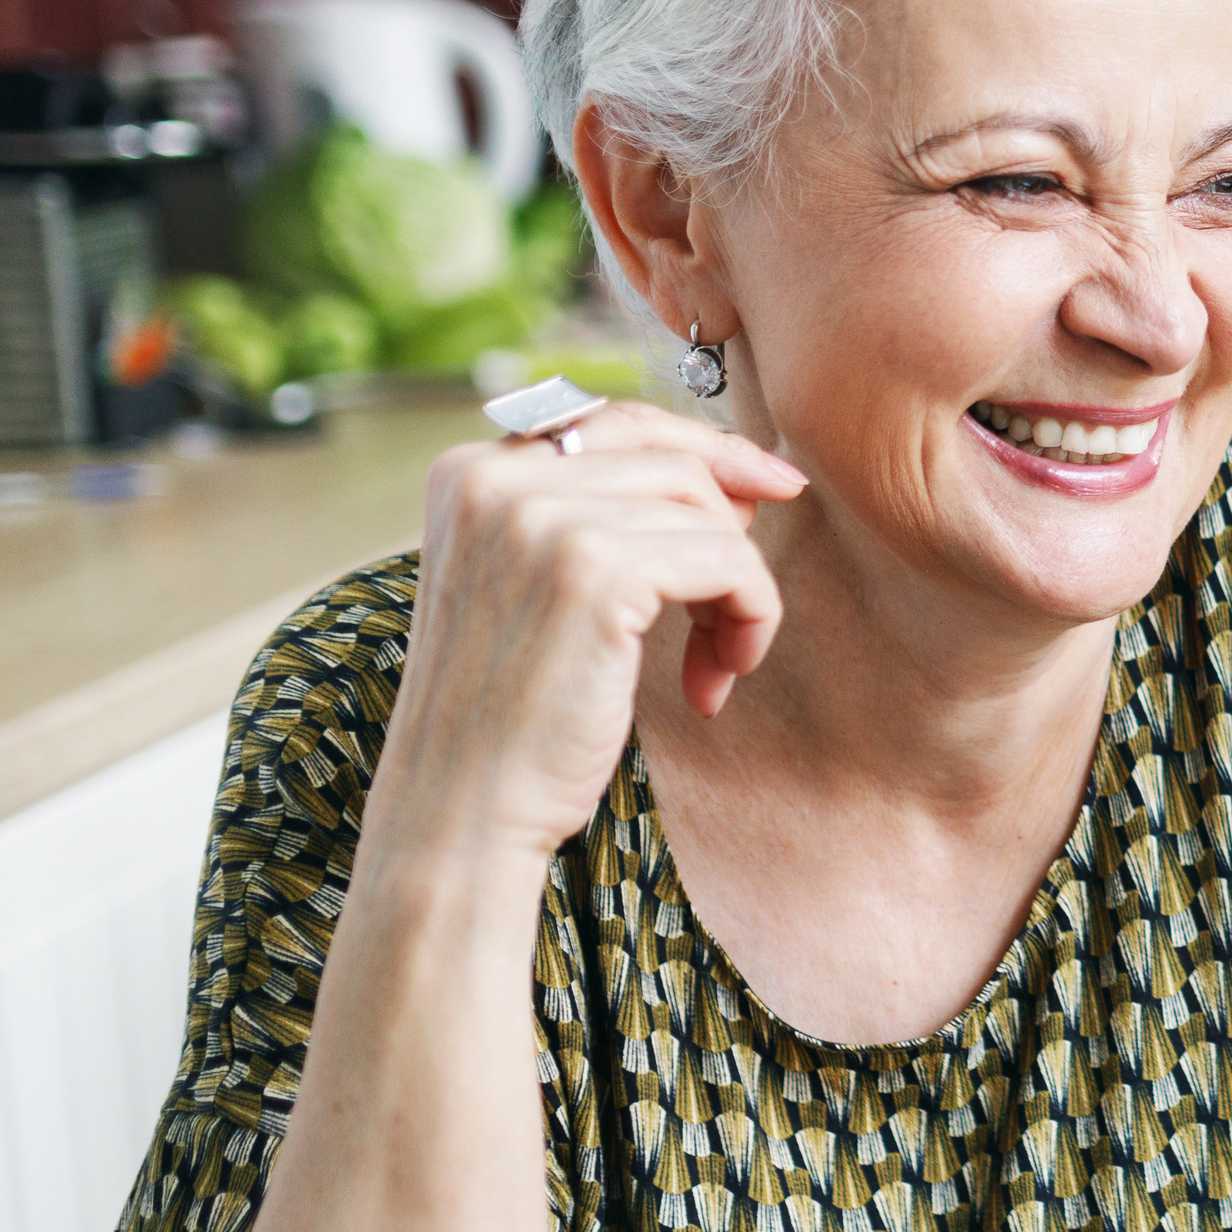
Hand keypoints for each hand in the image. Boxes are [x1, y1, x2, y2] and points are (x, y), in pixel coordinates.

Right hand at [377, 404, 802, 863]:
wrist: (461, 809)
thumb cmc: (509, 715)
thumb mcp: (535, 588)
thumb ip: (597, 517)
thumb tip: (739, 474)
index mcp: (468, 471)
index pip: (617, 422)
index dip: (706, 451)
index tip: (771, 486)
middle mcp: (495, 478)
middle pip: (672, 461)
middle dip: (729, 530)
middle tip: (736, 612)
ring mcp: (541, 518)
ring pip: (709, 512)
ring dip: (739, 589)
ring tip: (716, 660)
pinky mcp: (596, 570)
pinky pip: (731, 562)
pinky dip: (749, 616)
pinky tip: (715, 681)